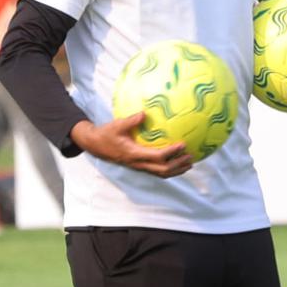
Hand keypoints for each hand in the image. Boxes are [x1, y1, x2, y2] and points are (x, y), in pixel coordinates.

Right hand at [70, 115, 192, 177]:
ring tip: (190, 163)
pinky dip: (169, 169)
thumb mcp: (117, 125)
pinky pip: (156, 170)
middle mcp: (137, 163)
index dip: (171, 152)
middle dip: (178, 165)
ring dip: (176, 170)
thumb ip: (131, 120)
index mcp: (133, 154)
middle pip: (162, 170)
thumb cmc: (107, 133)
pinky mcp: (139, 165)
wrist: (95, 144)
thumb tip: (144, 113)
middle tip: (191, 156)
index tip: (183, 144)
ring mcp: (138, 166)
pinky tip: (178, 163)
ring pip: (160, 173)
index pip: (157, 156)